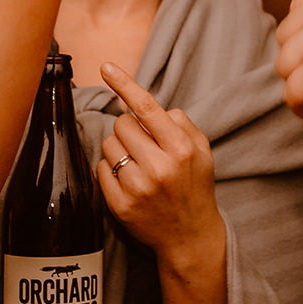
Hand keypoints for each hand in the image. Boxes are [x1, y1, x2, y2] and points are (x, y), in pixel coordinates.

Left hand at [96, 62, 227, 272]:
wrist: (190, 237)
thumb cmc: (195, 187)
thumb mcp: (202, 151)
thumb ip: (180, 124)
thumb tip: (153, 109)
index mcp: (180, 149)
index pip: (146, 108)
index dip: (124, 84)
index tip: (106, 66)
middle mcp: (159, 167)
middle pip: (121, 124)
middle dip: (128, 129)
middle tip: (142, 145)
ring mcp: (137, 188)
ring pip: (108, 145)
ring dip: (118, 149)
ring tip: (136, 164)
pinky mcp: (119, 205)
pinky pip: (101, 169)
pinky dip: (110, 170)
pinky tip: (127, 180)